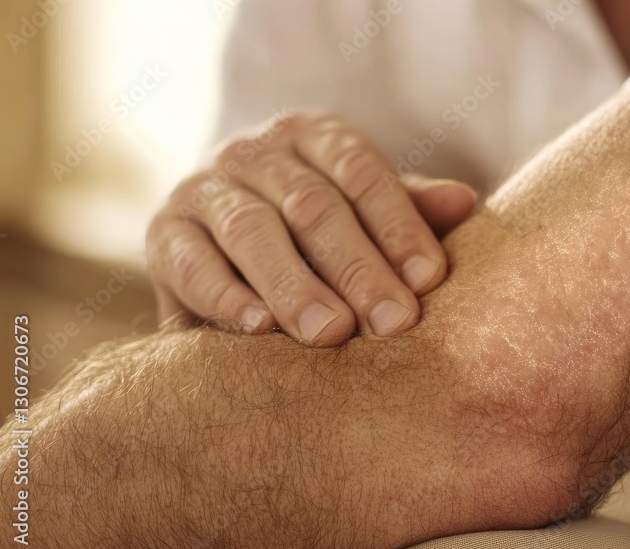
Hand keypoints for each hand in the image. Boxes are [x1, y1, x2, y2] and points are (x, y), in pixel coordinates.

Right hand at [147, 112, 476, 345]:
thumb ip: (407, 209)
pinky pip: (192, 263)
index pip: (362, 173)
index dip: (397, 225)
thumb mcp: (362, 210)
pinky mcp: (164, 234)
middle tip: (392, 322)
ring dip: (294, 285)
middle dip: (357, 267)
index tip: (429, 279)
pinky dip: (226, 295)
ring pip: (252, 231)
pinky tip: (259, 329)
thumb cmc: (313, 227)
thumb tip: (465, 203)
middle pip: (312, 205)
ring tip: (330, 332)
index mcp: (312, 135)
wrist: (219, 236)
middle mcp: (254, 152)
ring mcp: (203, 189)